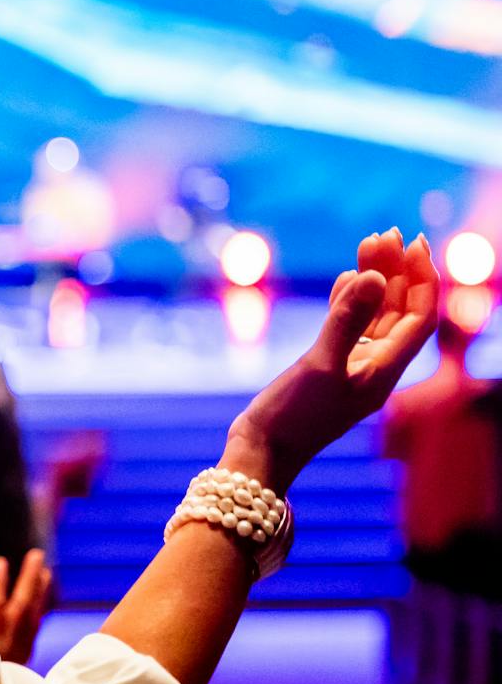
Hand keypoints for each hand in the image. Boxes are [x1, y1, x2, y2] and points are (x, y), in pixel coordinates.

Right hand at [0, 550, 51, 664]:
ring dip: (40, 591)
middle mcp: (7, 636)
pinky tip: (43, 603)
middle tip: (36, 555)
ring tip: (47, 572)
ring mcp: (20, 646)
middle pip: (22, 602)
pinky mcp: (27, 656)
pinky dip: (40, 611)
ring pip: (33, 613)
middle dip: (29, 578)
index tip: (1, 561)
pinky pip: (36, 626)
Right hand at [226, 229, 438, 492]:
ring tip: (369, 242)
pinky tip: (346, 277)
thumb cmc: (293, 415)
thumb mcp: (320, 363)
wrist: (262, 450)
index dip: (421, 277)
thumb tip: (372, 275)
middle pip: (399, 310)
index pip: (419, 315)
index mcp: (385, 369)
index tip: (412, 243)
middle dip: (397, 270)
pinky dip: (349, 300)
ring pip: (374, 314)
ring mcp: (352, 367)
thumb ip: (346, 318)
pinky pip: (349, 326)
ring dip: (374, 279)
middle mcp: (376, 367)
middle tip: (388, 233)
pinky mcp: (327, 367)